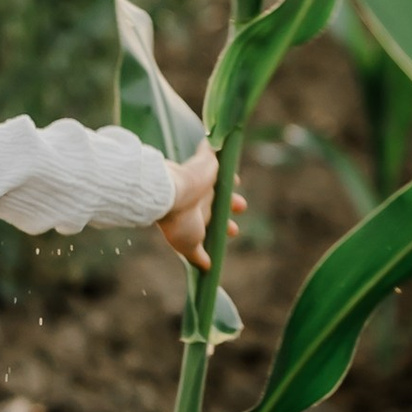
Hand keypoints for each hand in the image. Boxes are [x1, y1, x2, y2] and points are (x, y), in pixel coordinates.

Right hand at [156, 142, 243, 269]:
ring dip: (227, 181)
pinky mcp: (203, 162)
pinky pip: (210, 151)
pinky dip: (212, 147)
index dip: (224, 226)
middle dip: (230, 204)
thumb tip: (207, 269)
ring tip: (236, 181)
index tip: (232, 232)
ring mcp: (201, 179)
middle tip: (241, 206)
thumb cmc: (179, 221)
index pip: (212, 220)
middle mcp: (199, 197)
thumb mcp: (189, 245)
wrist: (170, 194)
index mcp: (196, 214)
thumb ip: (197, 256)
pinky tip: (219, 142)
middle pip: (217, 200)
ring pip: (217, 179)